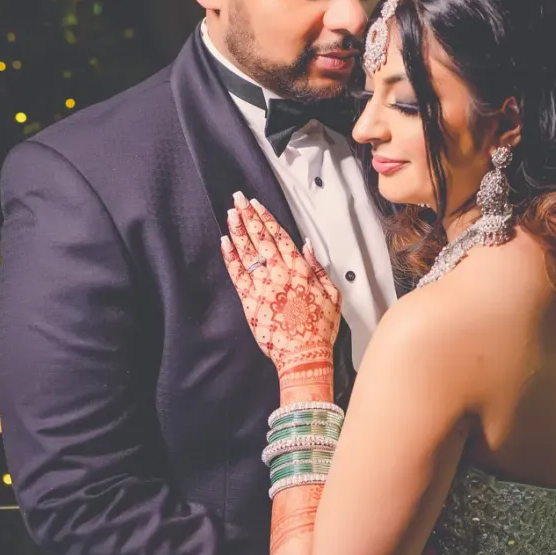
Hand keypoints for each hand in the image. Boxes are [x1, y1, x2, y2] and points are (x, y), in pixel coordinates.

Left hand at [220, 192, 340, 395]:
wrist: (304, 355)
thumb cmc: (319, 329)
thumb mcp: (331, 296)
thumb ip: (317, 269)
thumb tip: (307, 246)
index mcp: (300, 270)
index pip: (280, 237)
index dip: (266, 219)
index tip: (256, 205)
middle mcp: (280, 274)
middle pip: (261, 238)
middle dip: (248, 216)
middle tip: (237, 199)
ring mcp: (263, 286)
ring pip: (247, 251)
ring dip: (237, 230)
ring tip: (229, 213)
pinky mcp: (249, 301)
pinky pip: (237, 274)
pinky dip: (230, 256)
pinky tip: (224, 242)